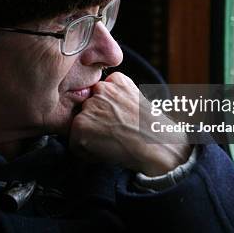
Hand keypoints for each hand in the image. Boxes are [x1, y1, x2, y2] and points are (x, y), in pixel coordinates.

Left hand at [69, 72, 191, 175]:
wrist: (158, 147)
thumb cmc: (155, 130)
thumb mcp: (138, 102)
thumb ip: (118, 97)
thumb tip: (104, 111)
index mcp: (117, 79)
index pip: (101, 94)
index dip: (109, 113)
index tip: (122, 122)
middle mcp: (101, 88)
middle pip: (88, 108)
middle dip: (97, 122)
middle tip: (117, 134)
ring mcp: (90, 105)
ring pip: (80, 125)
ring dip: (90, 137)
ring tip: (113, 143)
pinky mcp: (81, 124)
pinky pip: (75, 143)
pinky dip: (86, 152)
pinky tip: (106, 151)